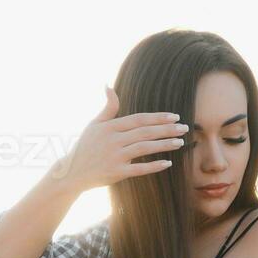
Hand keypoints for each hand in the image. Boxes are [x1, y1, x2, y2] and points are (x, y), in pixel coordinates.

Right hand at [52, 87, 185, 192]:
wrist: (72, 172)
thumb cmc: (86, 146)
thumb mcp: (94, 124)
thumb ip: (107, 108)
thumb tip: (108, 85)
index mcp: (110, 127)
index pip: (138, 119)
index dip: (157, 117)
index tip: (174, 116)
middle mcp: (113, 140)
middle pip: (144, 132)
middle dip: (166, 129)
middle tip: (184, 128)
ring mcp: (114, 157)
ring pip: (144, 148)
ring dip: (163, 145)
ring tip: (180, 142)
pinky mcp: (116, 173)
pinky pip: (138, 169)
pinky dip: (153, 166)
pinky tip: (168, 163)